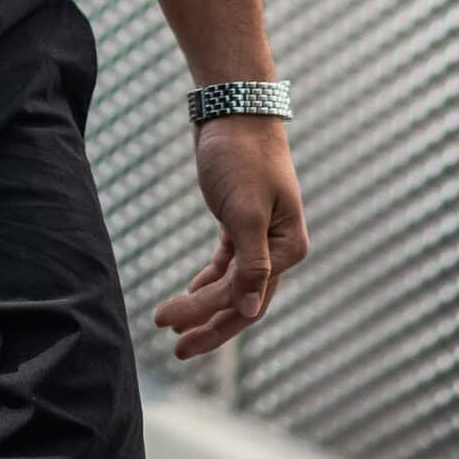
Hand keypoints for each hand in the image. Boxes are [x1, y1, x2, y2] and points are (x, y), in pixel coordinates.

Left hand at [152, 117, 309, 359]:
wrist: (234, 109)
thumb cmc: (242, 156)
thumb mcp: (244, 210)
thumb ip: (251, 263)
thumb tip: (248, 311)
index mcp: (289, 248)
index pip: (246, 298)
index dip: (208, 316)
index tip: (169, 323)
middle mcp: (280, 248)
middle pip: (242, 301)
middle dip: (208, 326)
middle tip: (174, 348)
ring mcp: (261, 236)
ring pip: (233, 285)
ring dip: (205, 306)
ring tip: (172, 327)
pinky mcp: (240, 223)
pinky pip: (227, 263)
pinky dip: (209, 280)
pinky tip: (190, 295)